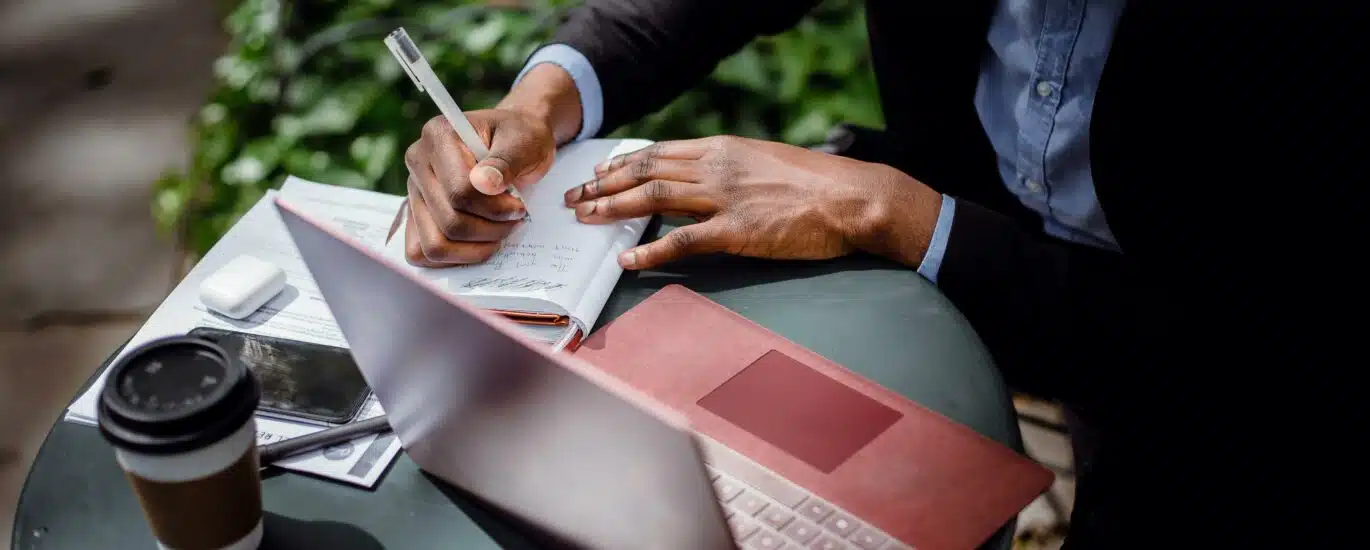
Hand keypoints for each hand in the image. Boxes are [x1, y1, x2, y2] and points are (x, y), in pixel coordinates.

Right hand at [402, 109, 554, 265]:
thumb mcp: (523, 142)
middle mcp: (418, 162)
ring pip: (435, 244)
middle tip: (514, 219)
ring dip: (475, 248)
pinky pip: (420, 253)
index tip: (519, 206)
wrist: (513, 141)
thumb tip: (484, 183)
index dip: (495, 208)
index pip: (460, 191)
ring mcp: (413, 190)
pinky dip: (453, 257)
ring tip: (499, 231)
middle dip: (491, 229)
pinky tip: (479, 243)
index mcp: (438, 134)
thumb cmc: (520, 138)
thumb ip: (505, 161)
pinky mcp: (415, 214)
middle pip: (449, 222)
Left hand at [563, 135, 942, 269]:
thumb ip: (730, 170)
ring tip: (584, 219)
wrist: (852, 198)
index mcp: (724, 149)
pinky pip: (682, 240)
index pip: (659, 152)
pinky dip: (650, 248)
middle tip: (575, 197)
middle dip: (604, 184)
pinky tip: (627, 257)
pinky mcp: (737, 231)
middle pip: (646, 171)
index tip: (597, 172)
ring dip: (613, 208)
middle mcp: (717, 167)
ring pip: (653, 198)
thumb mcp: (766, 163)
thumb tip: (700, 181)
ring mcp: (725, 198)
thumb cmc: (816, 185)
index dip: (622, 163)